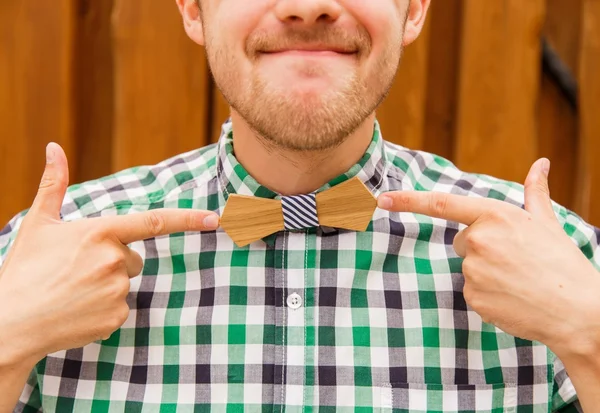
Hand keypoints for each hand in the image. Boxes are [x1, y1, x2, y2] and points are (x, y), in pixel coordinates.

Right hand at [0, 143, 219, 367]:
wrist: (9, 323)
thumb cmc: (23, 269)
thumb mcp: (39, 224)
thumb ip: (54, 184)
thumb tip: (53, 148)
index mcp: (100, 232)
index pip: (154, 222)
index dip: (189, 219)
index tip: (217, 218)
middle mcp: (114, 260)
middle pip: (133, 258)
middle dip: (113, 261)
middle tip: (76, 271)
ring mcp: (117, 291)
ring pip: (125, 282)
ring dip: (107, 284)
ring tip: (72, 291)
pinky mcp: (116, 317)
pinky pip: (120, 308)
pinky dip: (103, 309)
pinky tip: (76, 310)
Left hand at [377, 159, 599, 357]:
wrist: (579, 311)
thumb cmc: (563, 263)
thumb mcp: (547, 223)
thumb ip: (535, 193)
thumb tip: (540, 163)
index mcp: (494, 216)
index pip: (441, 204)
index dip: (407, 201)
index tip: (381, 199)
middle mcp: (478, 240)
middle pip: (462, 241)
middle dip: (481, 247)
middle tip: (514, 259)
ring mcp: (473, 271)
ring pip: (468, 267)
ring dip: (487, 272)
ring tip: (518, 279)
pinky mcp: (473, 298)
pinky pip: (472, 292)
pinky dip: (488, 294)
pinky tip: (513, 296)